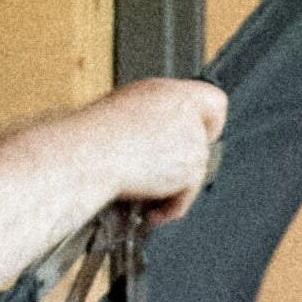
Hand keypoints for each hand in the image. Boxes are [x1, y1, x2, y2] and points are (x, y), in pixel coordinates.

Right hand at [85, 78, 225, 225]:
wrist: (89, 154)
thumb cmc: (91, 138)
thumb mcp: (122, 115)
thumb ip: (151, 122)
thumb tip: (157, 141)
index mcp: (165, 92)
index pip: (213, 100)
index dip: (209, 122)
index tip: (199, 136)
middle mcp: (184, 111)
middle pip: (204, 143)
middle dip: (184, 163)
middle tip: (163, 174)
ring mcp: (191, 139)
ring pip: (195, 172)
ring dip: (172, 189)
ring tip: (145, 197)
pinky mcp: (192, 167)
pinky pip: (188, 195)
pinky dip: (171, 207)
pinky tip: (151, 209)